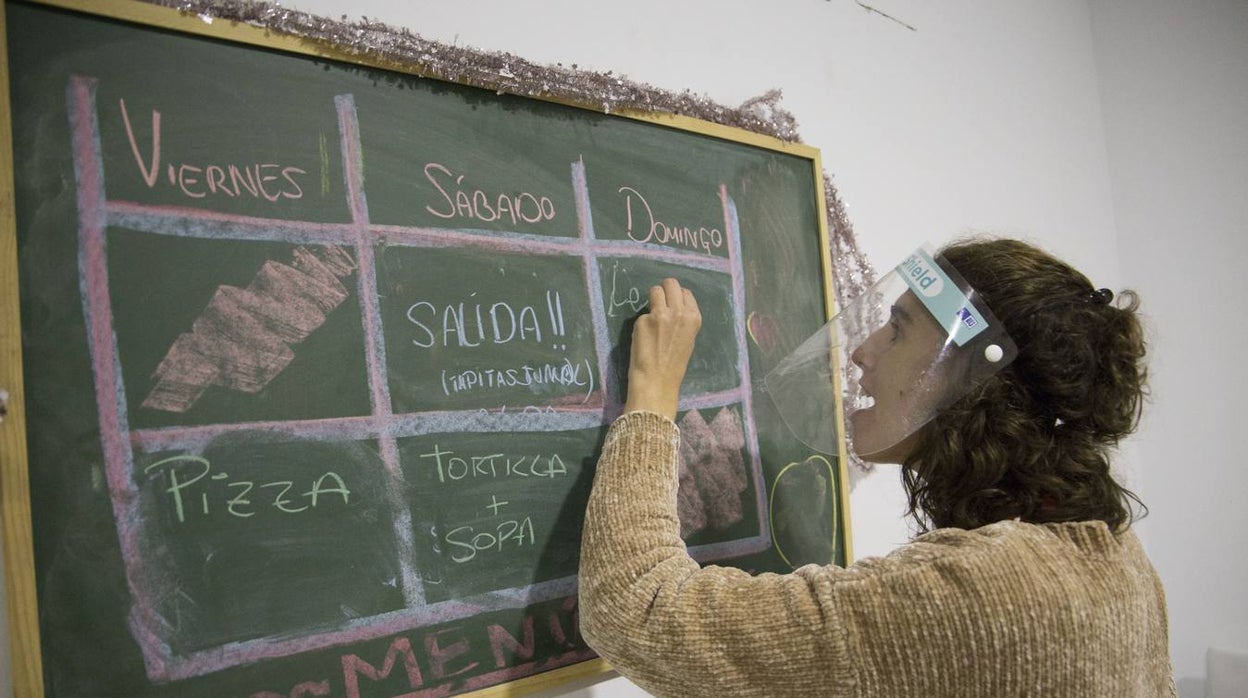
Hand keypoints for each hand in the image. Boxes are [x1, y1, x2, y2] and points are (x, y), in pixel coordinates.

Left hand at [623, 278, 701, 419]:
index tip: (671, 306)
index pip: (685, 292)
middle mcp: (679, 312)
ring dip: (652, 300)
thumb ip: (683, 320)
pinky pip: (642, 313)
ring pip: (655, 290)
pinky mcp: (643, 320)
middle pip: (670, 284)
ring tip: (652, 317)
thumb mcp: (688, 339)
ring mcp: (660, 314)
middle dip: (664, 291)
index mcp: (694, 318)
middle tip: (659, 303)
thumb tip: (671, 306)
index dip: (676, 298)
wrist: (657, 381)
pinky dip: (643, 322)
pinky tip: (644, 336)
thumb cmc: (674, 365)